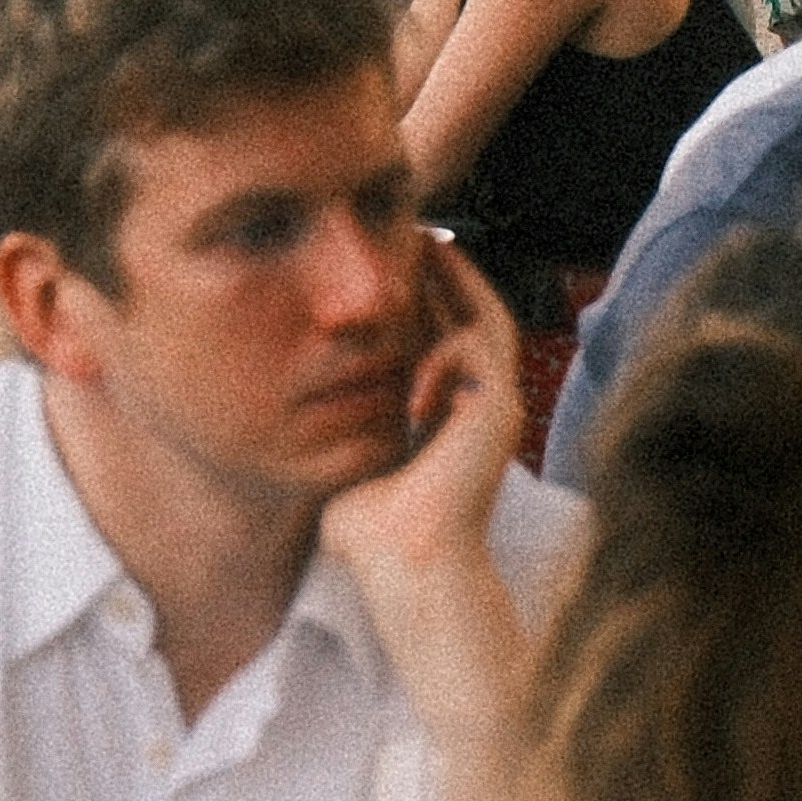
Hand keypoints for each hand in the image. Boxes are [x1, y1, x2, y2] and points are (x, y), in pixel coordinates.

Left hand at [320, 236, 528, 591]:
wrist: (404, 565)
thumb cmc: (371, 530)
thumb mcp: (348, 458)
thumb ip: (341, 428)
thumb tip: (299, 412)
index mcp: (447, 418)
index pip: (444, 339)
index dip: (423, 300)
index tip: (391, 265)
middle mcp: (481, 409)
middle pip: (475, 318)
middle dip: (447, 275)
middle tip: (419, 235)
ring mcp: (496, 411)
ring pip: (488, 324)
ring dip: (457, 285)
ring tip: (428, 250)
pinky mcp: (502, 416)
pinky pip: (478, 352)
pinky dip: (443, 353)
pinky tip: (412, 382)